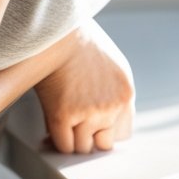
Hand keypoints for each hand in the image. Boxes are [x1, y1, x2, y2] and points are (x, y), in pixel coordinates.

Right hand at [34, 20, 134, 153]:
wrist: (56, 30)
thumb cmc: (78, 43)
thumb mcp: (111, 65)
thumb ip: (113, 92)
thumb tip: (104, 120)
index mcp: (125, 92)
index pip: (123, 131)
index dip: (105, 131)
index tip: (93, 129)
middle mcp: (112, 106)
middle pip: (103, 144)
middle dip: (89, 138)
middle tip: (75, 128)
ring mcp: (89, 113)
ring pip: (82, 148)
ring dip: (71, 139)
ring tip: (62, 126)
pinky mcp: (63, 116)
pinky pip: (64, 146)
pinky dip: (57, 141)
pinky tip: (52, 128)